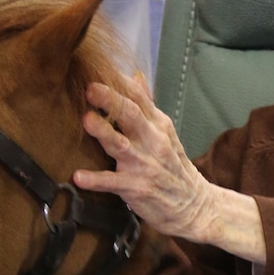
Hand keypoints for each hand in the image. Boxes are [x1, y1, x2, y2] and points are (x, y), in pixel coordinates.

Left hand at [73, 76, 266, 262]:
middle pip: (131, 115)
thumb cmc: (174, 166)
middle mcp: (153, 141)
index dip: (119, 84)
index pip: (139, 98)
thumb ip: (147, 104)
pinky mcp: (137, 188)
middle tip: (90, 88)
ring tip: (86, 120)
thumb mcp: (165, 131)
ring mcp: (145, 165)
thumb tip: (135, 75)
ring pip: (121, 145)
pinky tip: (78, 177)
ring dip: (103, 132)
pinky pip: (113, 183)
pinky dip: (96, 180)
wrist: (195, 205)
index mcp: (158, 125)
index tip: (99, 70)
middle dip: (110, 100)